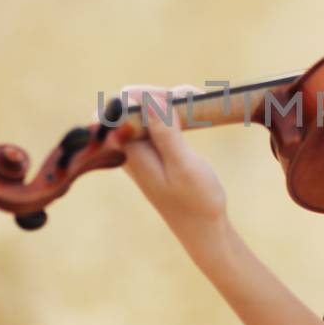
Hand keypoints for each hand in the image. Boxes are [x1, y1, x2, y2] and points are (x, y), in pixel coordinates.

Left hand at [118, 84, 227, 236]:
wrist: (204, 229)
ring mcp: (140, 148)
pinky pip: (156, 120)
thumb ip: (165, 133)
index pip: (119, 106)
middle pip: (131, 102)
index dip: (145, 95)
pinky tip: (196, 115)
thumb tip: (147, 100)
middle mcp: (129, 148)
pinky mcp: (154, 149)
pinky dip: (175, 111)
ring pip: (146, 109)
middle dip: (161, 95)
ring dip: (171, 100)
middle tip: (193, 99)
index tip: (176, 102)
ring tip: (199, 103)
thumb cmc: (196, 201)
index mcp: (129, 151)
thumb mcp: (184, 166)